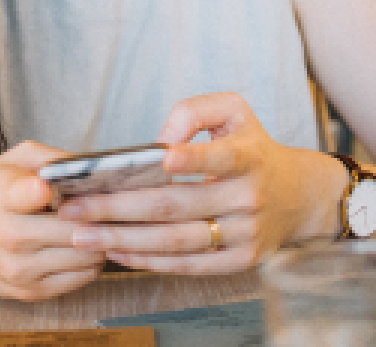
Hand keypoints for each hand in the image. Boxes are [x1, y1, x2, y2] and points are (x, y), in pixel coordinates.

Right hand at [0, 141, 104, 299]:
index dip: (54, 187)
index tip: (60, 185)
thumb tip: (89, 168)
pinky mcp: (27, 292)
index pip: (31, 193)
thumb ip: (49, 158)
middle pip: (76, 229)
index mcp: (1, 197)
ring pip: (85, 256)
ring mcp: (18, 269)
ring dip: (97, 240)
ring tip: (93, 226)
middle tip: (103, 206)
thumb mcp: (7, 161)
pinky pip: (80, 278)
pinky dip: (89, 261)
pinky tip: (79, 246)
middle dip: (97, 216)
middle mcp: (9, 236)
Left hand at [57, 93, 322, 274]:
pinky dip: (149, 260)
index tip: (162, 156)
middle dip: (120, 207)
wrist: (299, 195)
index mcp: (249, 155)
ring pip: (176, 240)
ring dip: (124, 239)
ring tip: (82, 234)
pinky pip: (188, 265)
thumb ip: (194, 110)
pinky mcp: (240, 261)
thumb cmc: (252, 146)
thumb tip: (160, 140)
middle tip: (76, 206)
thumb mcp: (234, 111)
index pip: (222, 156)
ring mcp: (245, 234)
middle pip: (177, 205)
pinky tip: (116, 251)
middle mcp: (248, 197)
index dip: (194, 157)